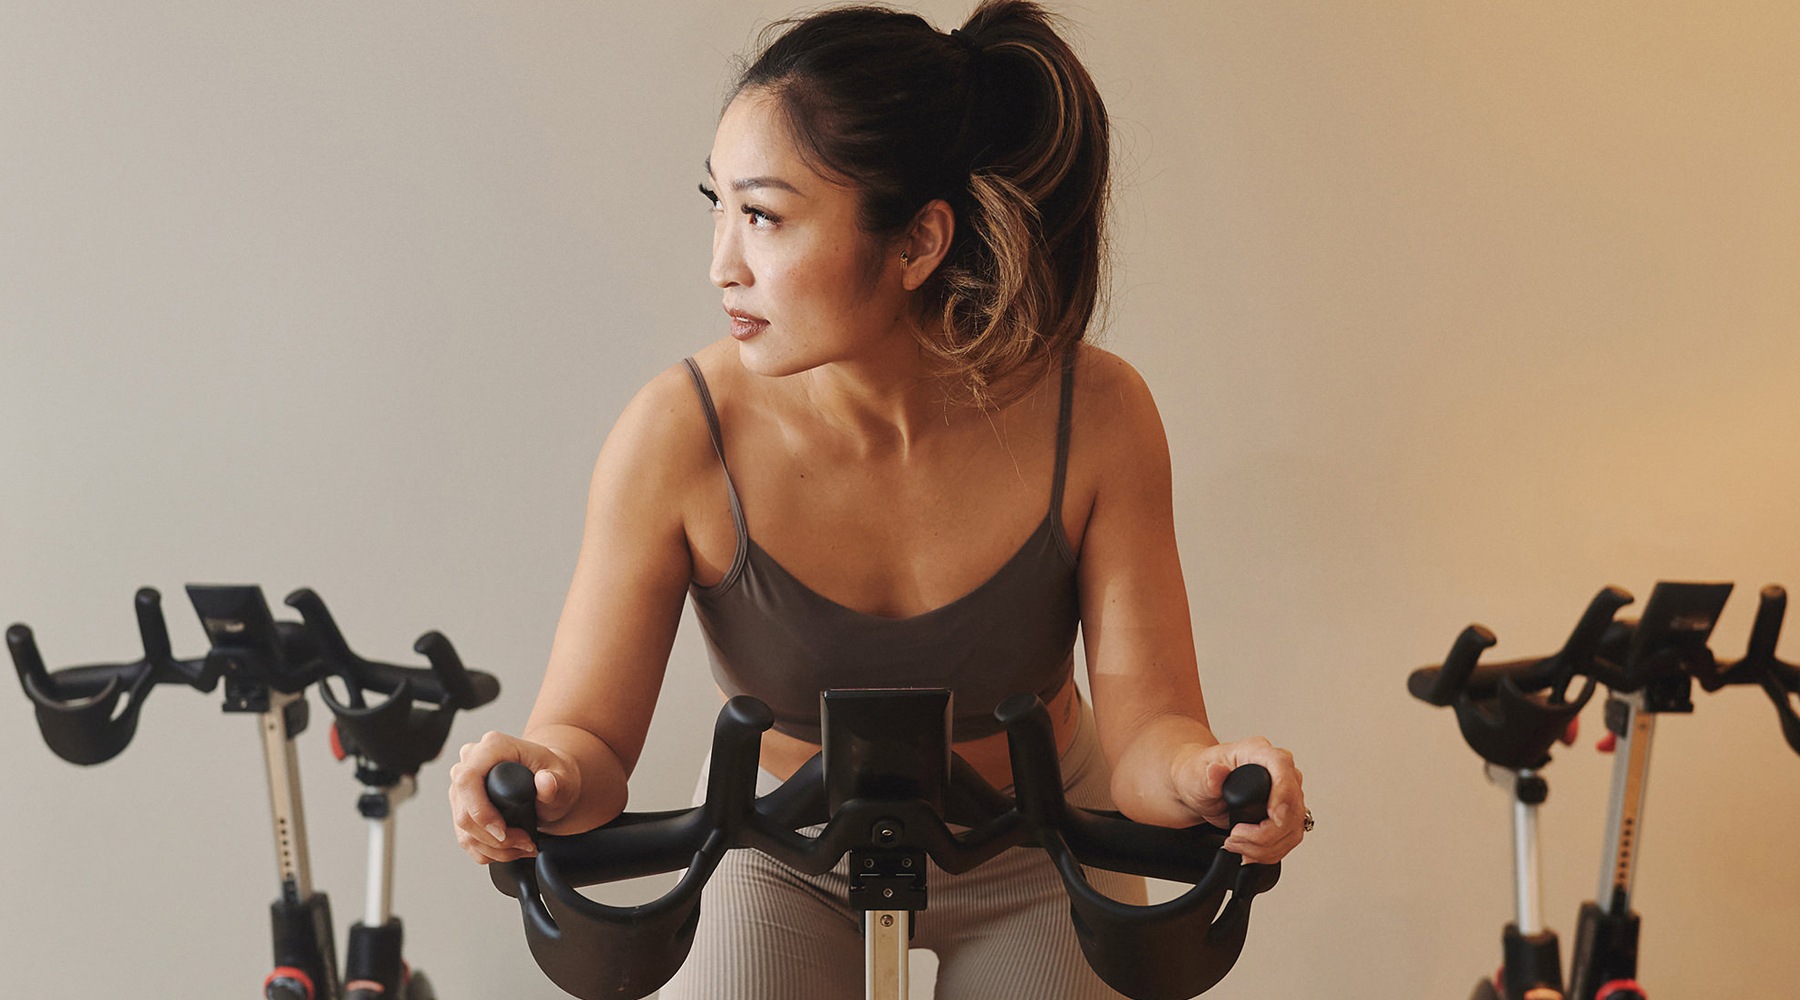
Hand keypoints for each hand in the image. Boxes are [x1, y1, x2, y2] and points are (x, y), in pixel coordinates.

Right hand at [448, 730, 581, 864]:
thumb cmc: (553, 773)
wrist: (549, 780)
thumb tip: (545, 781)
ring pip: (464, 830)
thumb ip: (556, 782)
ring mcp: (462, 784)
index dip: (480, 812)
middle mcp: (471, 761)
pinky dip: (487, 851)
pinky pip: (465, 837)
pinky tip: (511, 848)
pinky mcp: (461, 805)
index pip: (467, 780)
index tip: (503, 832)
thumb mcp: (563, 777)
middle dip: (493, 838)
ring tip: (523, 846)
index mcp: (493, 746)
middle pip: (463, 811)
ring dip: (493, 848)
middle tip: (524, 842)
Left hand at [1171, 736, 1304, 863]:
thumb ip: (1208, 777)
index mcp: (1257, 752)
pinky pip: (1289, 838)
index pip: (1282, 766)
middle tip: (1236, 836)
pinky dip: (1269, 851)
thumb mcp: (1196, 775)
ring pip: (1293, 826)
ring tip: (1237, 844)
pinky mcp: (1284, 814)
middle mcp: (1276, 770)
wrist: (1198, 789)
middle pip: (1293, 803)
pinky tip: (1249, 850)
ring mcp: (1283, 793)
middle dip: (1266, 831)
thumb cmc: (1199, 775)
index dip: (1283, 793)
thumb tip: (1217, 771)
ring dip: (1266, 845)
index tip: (1273, 817)